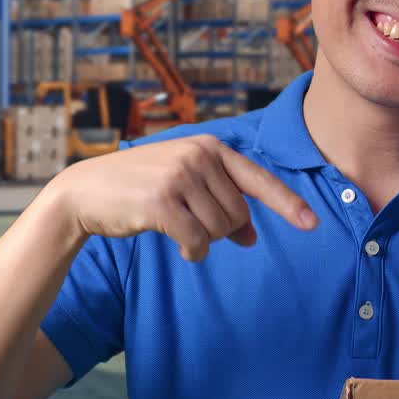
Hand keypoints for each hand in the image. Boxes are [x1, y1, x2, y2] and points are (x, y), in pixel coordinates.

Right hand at [49, 135, 317, 260]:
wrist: (86, 192)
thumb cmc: (139, 189)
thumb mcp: (185, 187)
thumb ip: (220, 204)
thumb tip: (250, 236)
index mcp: (210, 147)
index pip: (258, 179)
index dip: (287, 203)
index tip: (312, 224)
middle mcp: (198, 156)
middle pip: (238, 214)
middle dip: (221, 229)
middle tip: (192, 222)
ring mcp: (179, 176)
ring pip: (219, 229)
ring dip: (203, 240)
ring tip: (177, 226)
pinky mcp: (161, 202)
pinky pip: (197, 242)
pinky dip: (192, 251)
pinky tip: (177, 245)